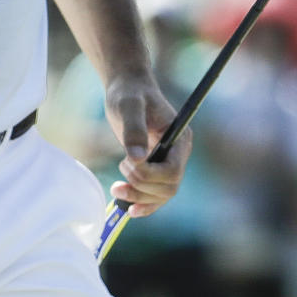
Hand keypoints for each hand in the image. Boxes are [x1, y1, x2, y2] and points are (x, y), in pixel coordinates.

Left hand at [104, 80, 191, 217]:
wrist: (128, 88)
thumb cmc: (130, 93)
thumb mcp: (129, 105)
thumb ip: (134, 129)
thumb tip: (136, 158)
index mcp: (179, 138)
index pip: (173, 171)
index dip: (150, 175)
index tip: (126, 161)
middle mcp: (178, 153)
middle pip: (169, 187)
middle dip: (142, 187)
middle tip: (120, 169)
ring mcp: (167, 162)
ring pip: (162, 195)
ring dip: (140, 199)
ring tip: (116, 189)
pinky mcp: (155, 167)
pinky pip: (154, 194)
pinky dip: (143, 203)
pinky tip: (128, 208)